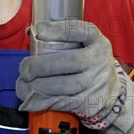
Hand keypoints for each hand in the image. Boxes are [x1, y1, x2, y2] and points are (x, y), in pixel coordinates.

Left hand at [16, 20, 133, 133]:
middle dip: (39, 66)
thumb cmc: (88, 64)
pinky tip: (30, 99)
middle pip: (66, 62)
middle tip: (24, 69)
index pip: (79, 31)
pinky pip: (61, 102)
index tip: (39, 30)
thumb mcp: (84, 46)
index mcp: (97, 42)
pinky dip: (42, 101)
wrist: (111, 93)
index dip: (57, 29)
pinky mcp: (90, 103)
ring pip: (62, 85)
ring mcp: (96, 84)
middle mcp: (99, 61)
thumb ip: (62, 38)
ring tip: (22, 85)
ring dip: (36, 86)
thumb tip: (31, 31)